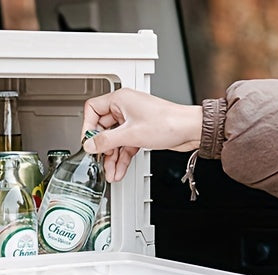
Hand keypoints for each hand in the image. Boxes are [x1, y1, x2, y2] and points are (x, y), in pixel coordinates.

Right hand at [81, 88, 202, 181]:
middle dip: (103, 149)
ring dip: (112, 158)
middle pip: (104, 129)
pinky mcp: (140, 132)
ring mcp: (133, 121)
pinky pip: (125, 146)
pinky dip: (122, 158)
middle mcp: (125, 108)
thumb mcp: (131, 134)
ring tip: (111, 172)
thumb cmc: (168, 123)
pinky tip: (119, 170)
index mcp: (120, 100)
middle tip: (100, 161)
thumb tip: (90, 145)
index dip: (88, 127)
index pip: (93, 110)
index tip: (88, 143)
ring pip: (115, 141)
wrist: (189, 130)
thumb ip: (106, 141)